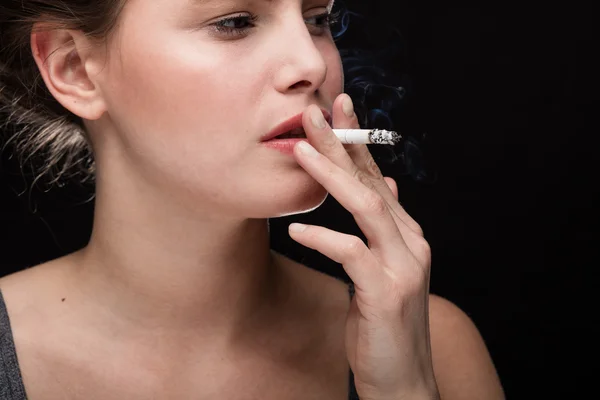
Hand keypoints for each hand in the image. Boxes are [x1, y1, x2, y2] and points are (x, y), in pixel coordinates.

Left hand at [288, 94, 439, 399]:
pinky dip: (323, 238)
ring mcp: (402, 266)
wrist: (402, 377)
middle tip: (315, 113)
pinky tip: (295, 229)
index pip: (377, 180)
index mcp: (407, 235)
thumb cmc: (384, 322)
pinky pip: (351, 254)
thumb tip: (382, 186)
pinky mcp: (386, 292)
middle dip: (343, 144)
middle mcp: (410, 243)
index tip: (339, 109)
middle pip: (371, 183)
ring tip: (302, 153)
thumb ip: (383, 228)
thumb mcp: (384, 269)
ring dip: (333, 177)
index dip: (358, 143)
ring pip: (366, 208)